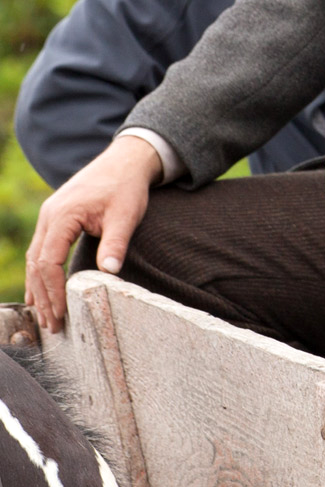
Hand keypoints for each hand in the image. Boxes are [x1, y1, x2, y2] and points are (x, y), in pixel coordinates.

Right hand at [25, 136, 161, 331]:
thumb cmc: (127, 187)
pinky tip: (44, 291)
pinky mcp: (55, 219)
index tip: (61, 313)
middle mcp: (49, 217)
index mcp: (62, 215)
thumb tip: (110, 274)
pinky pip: (41, 250)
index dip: (53, 290)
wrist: (125, 161)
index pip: (47, 261)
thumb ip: (115, 243)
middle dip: (43, 296)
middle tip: (52, 325)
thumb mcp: (126, 215)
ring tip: (46, 316)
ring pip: (34, 258)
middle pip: (36, 264)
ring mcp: (49, 217)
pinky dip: (41, 273)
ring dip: (39, 287)